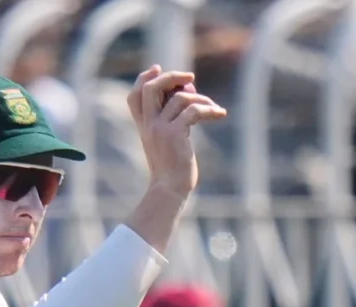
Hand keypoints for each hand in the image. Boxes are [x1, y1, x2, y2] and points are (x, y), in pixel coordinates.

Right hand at [126, 65, 227, 197]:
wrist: (170, 189)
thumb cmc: (172, 168)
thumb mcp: (165, 142)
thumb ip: (169, 121)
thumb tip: (187, 97)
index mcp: (143, 126)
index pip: (134, 96)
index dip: (143, 78)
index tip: (157, 68)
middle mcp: (148, 125)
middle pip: (151, 88)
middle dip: (171, 76)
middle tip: (191, 78)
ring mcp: (160, 129)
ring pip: (179, 98)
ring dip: (201, 98)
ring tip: (214, 108)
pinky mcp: (175, 134)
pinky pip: (194, 111)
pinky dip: (210, 109)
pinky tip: (220, 114)